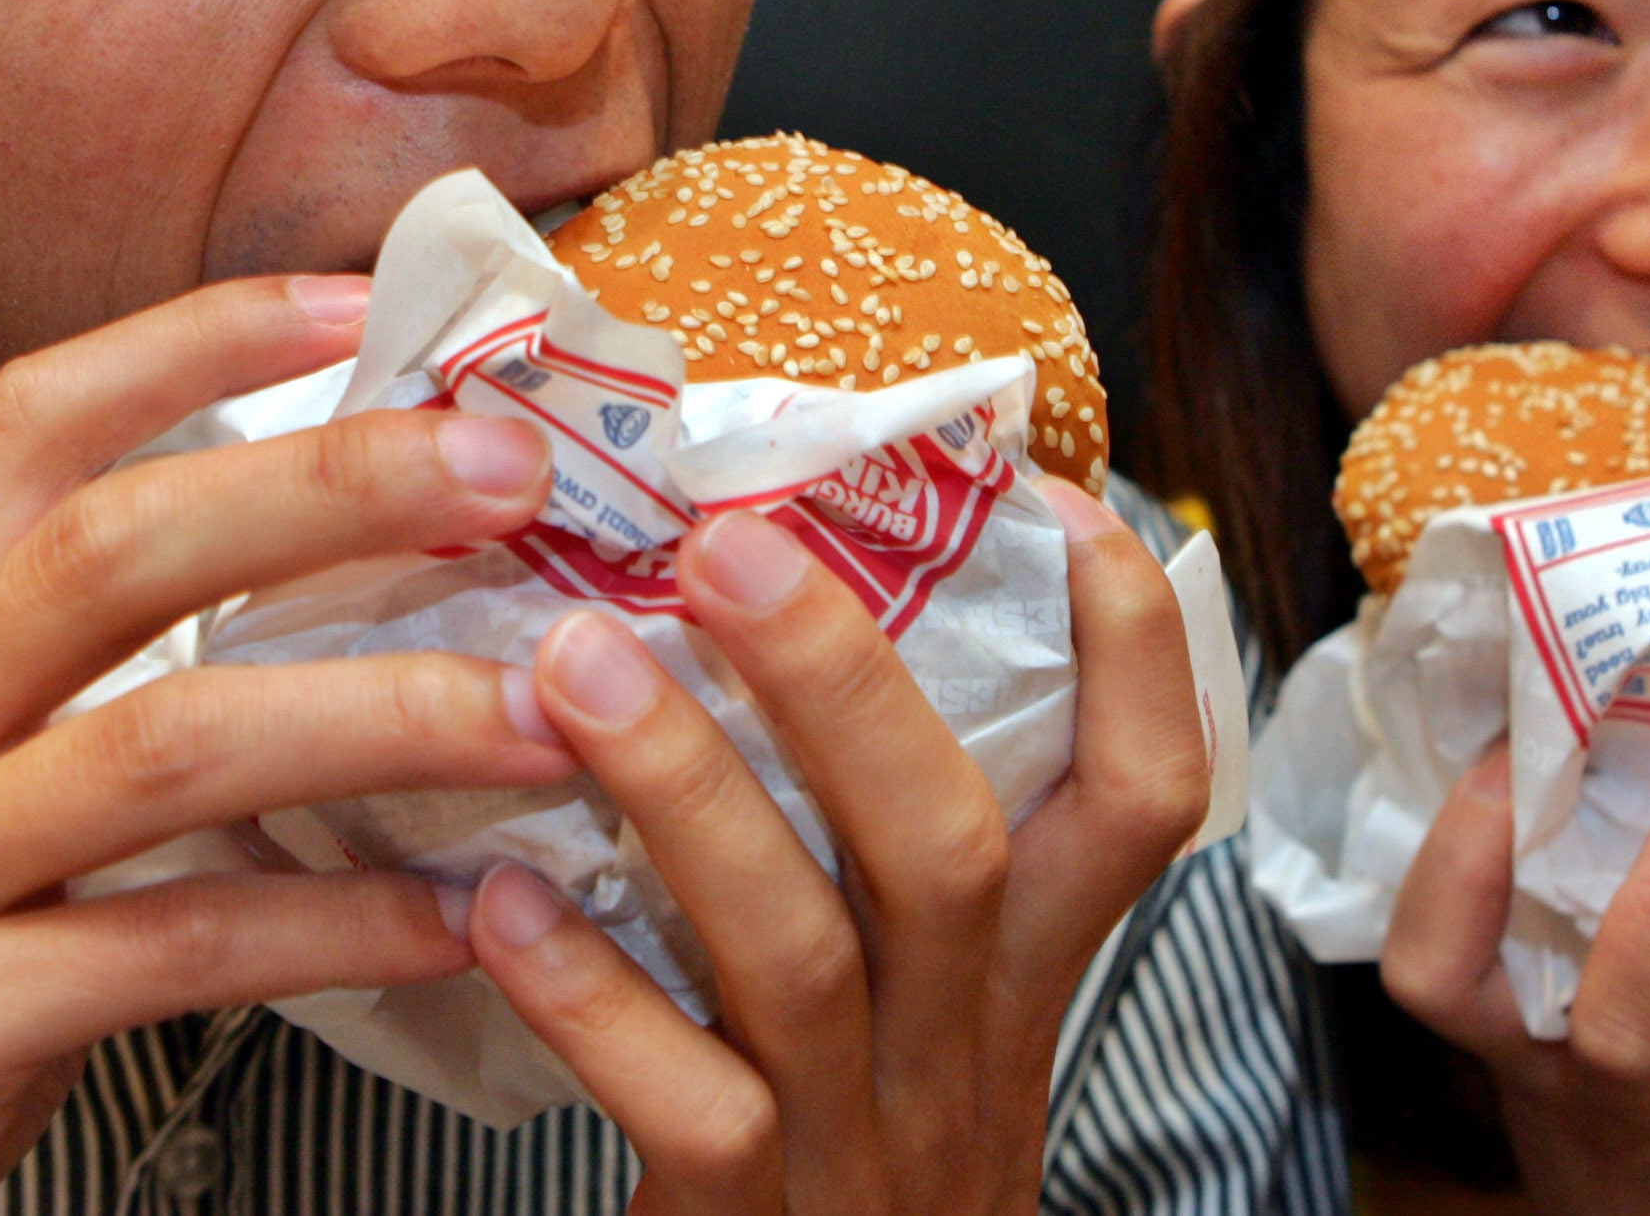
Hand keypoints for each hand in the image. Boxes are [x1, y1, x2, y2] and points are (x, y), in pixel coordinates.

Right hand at [0, 276, 578, 1215]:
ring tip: (555, 709)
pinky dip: (347, 920)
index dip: (198, 340)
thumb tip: (377, 573)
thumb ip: (115, 678)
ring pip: (172, 740)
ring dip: (392, 711)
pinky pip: (183, 945)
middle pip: (122, 549)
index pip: (37, 424)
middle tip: (519, 473)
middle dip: (337, 487)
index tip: (369, 303)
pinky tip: (472, 914)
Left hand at [463, 480, 1209, 1213]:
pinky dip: (596, 998)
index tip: (1048, 498)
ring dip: (689, 793)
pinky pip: (693, 1109)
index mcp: (1023, 968)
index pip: (1145, 794)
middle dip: (842, 678)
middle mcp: (964, 1046)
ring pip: (804, 955)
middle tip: (723, 538)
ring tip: (574, 667)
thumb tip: (799, 606)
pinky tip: (504, 903)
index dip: (1125, 645)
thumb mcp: (921, 1009)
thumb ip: (881, 850)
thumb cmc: (854, 1151)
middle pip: (951, 843)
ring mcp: (862, 1145)